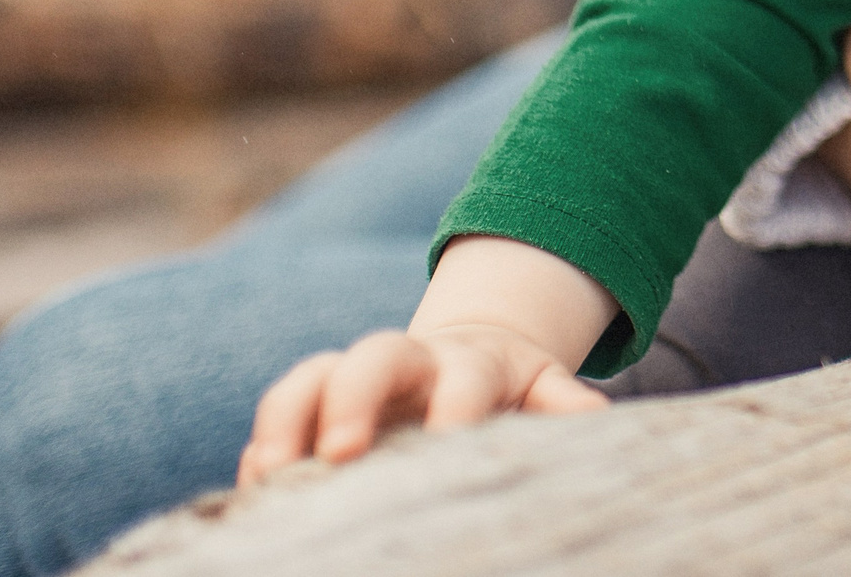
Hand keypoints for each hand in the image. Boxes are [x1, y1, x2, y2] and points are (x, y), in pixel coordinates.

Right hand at [238, 324, 606, 483]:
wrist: (468, 358)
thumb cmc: (512, 389)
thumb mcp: (546, 386)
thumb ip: (564, 401)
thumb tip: (596, 418)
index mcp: (472, 362)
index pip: (464, 378)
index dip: (455, 406)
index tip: (446, 441)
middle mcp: (406, 364)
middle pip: (374, 357)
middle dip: (354, 398)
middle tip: (340, 454)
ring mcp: (354, 382)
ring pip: (311, 378)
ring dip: (287, 421)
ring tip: (270, 476)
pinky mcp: (316, 410)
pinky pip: (278, 417)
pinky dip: (262, 450)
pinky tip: (254, 493)